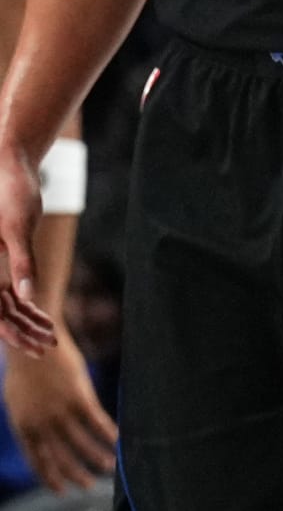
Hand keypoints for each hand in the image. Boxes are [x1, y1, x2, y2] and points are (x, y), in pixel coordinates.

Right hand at [0, 138, 53, 352]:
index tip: (33, 347)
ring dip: (23, 320)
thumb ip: (22, 262)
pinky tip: (40, 313)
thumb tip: (27, 297)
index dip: (12, 331)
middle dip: (21, 331)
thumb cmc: (13, 190)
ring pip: (1, 302)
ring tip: (50, 336)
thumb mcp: (19, 228)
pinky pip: (5, 288)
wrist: (9, 163)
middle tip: (49, 347)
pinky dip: (22, 303)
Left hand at [4, 330, 115, 490]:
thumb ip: (29, 421)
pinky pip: (96, 423)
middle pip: (61, 457)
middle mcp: (41, 423)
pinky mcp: (78, 397)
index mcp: (23, 426)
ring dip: (97, 458)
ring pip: (82, 444)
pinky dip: (108, 434)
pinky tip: (118, 442)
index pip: (37, 461)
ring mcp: (60, 411)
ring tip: (110, 468)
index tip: (62, 492)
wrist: (34, 342)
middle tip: (89, 486)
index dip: (50, 478)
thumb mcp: (17, 400)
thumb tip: (39, 439)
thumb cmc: (26, 369)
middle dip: (76, 475)